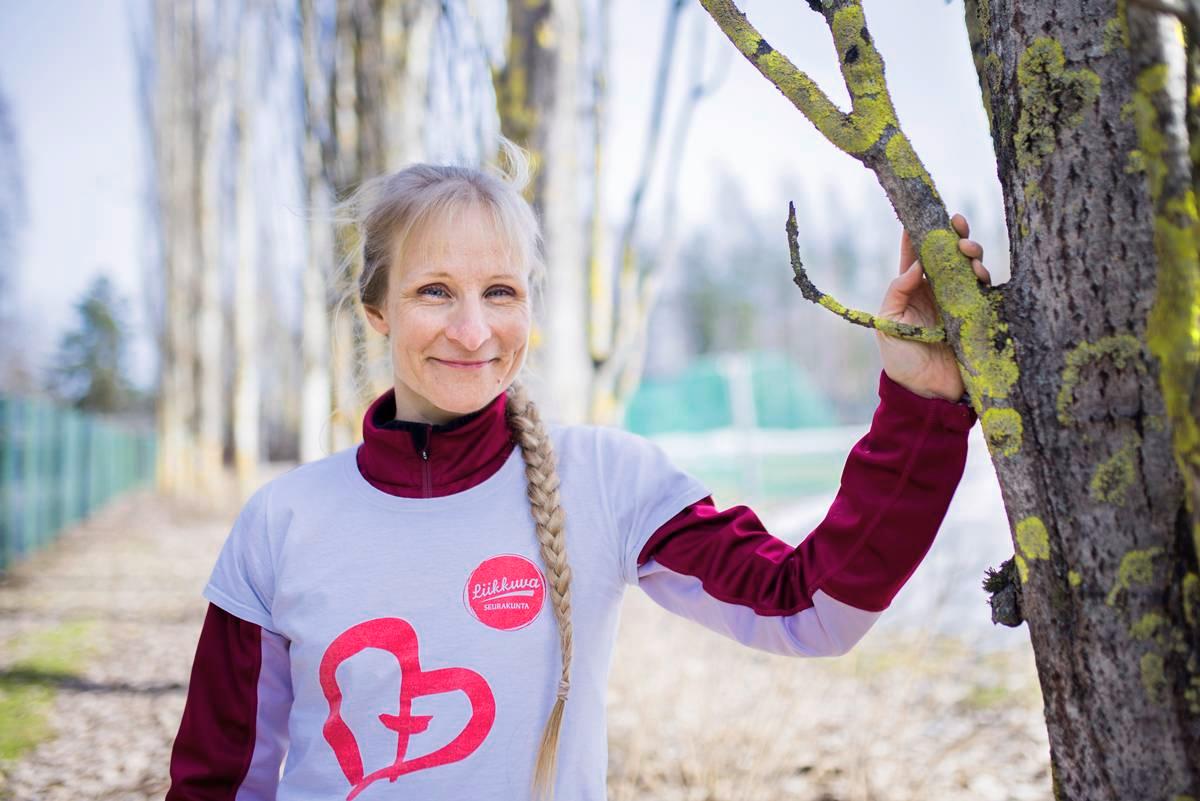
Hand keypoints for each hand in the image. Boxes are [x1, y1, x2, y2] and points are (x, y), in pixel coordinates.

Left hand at [874, 213, 991, 401]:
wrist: (926, 394)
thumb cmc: (901, 361)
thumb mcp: (888, 325)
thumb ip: (897, 293)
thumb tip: (914, 267)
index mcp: (912, 291)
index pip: (915, 255)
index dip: (920, 233)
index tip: (926, 213)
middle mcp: (936, 292)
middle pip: (947, 255)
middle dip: (954, 237)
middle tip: (958, 228)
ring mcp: (958, 303)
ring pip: (969, 268)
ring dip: (972, 255)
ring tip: (970, 254)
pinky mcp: (976, 316)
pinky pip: (985, 291)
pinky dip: (985, 278)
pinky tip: (982, 274)